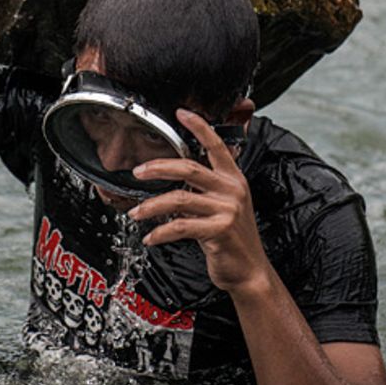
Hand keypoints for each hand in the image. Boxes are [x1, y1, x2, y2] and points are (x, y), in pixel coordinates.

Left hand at [128, 109, 272, 294]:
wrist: (249, 271)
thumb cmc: (233, 239)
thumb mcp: (225, 206)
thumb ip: (207, 189)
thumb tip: (177, 177)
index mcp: (234, 179)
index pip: (216, 145)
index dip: (199, 127)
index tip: (181, 113)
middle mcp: (232, 190)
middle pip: (189, 168)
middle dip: (159, 167)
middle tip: (138, 171)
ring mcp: (227, 210)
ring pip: (179, 198)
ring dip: (152, 205)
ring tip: (136, 212)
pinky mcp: (219, 230)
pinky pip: (181, 226)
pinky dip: (161, 232)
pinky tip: (151, 237)